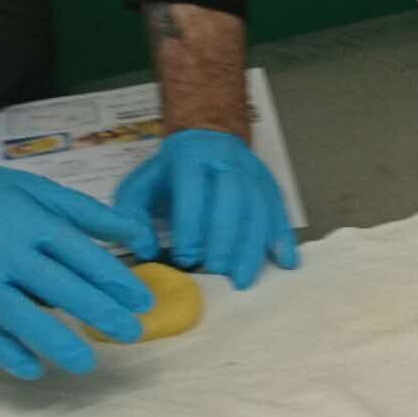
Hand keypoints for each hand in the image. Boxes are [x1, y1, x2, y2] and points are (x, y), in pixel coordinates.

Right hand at [0, 159, 159, 381]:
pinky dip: (8, 354)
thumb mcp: (33, 189)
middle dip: (102, 314)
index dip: (117, 282)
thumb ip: (85, 214)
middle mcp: (5, 253)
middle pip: (62, 290)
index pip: (84, 257)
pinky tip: (33, 369)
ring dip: (60, 344)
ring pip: (24, 319)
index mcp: (30, 222)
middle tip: (132, 335)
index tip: (143, 303)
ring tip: (88, 362)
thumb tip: (135, 233)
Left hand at [110, 127, 299, 289]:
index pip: (194, 192)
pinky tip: (285, 262)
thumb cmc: (171, 171)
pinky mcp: (269, 184)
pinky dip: (283, 238)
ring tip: (243, 279)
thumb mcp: (141, 185)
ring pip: (259, 208)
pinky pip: (279, 211)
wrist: (206, 136)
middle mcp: (226, 161)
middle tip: (214, 272)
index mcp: (190, 158)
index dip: (191, 228)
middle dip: (224, 240)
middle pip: (233, 199)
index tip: (186, 259)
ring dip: (253, 247)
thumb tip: (144, 250)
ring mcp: (252, 172)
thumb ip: (133, 216)